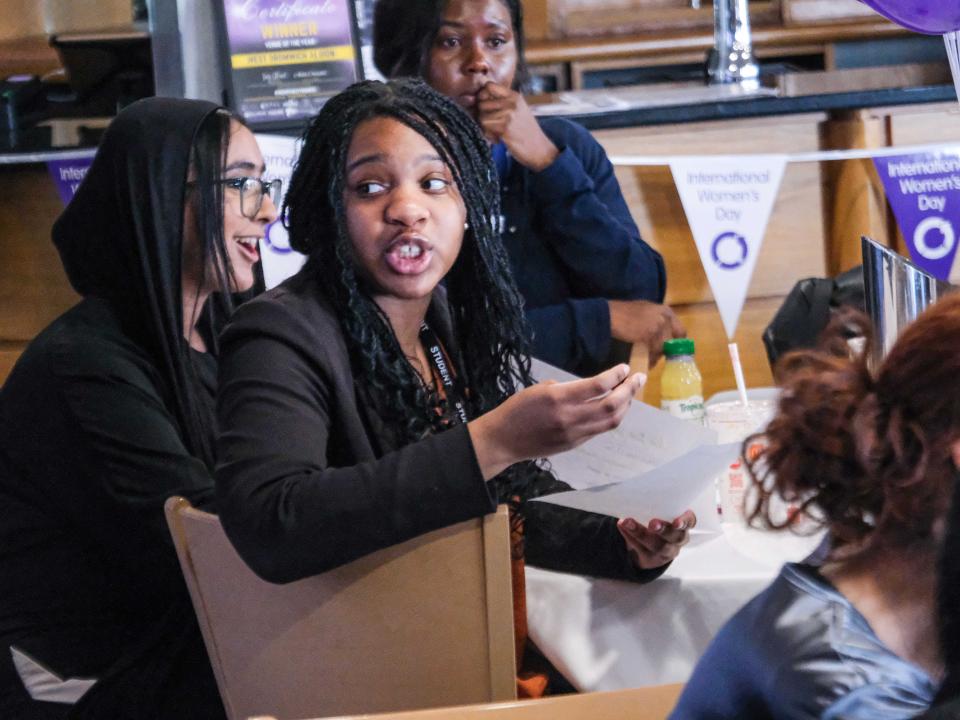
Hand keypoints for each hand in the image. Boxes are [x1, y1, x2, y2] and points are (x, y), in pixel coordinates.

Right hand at [468, 364, 644, 478]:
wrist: (504, 439)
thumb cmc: (518, 409)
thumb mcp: (540, 389)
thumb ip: (568, 388)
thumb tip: (594, 387)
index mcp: (558, 398)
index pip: (598, 386)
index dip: (616, 375)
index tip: (624, 368)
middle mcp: (569, 417)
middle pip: (612, 406)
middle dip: (629, 390)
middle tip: (638, 378)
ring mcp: (573, 434)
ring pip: (610, 421)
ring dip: (625, 405)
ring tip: (630, 393)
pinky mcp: (574, 444)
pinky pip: (600, 430)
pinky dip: (611, 417)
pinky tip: (614, 407)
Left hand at [476, 81, 558, 171]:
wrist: (539, 148)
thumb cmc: (526, 131)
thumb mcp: (518, 110)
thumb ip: (502, 102)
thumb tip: (478, 98)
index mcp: (514, 96)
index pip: (489, 85)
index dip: (482, 95)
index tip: (485, 105)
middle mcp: (511, 102)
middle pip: (482, 102)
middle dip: (482, 114)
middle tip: (491, 124)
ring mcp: (508, 114)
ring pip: (482, 116)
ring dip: (486, 127)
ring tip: (496, 132)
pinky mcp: (504, 127)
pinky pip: (485, 127)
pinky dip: (489, 135)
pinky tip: (498, 139)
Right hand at [608, 300, 684, 366]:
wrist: (610, 315)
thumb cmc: (623, 313)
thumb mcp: (646, 311)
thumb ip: (657, 320)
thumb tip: (664, 334)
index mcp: (666, 311)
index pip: (680, 331)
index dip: (676, 343)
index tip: (670, 350)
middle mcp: (665, 317)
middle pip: (673, 341)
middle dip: (666, 350)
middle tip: (658, 356)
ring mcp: (658, 326)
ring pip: (663, 348)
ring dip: (657, 356)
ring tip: (650, 361)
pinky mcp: (649, 335)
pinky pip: (654, 351)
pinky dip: (651, 359)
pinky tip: (646, 361)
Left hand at [617, 510, 695, 569]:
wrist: (649, 547)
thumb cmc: (658, 522)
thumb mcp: (662, 513)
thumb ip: (657, 506)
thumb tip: (640, 490)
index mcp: (683, 525)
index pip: (689, 522)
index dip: (685, 521)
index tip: (677, 521)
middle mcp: (677, 539)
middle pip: (674, 537)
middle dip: (663, 530)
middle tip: (652, 524)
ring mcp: (665, 551)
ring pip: (656, 545)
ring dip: (640, 533)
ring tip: (627, 522)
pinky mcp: (651, 558)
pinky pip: (640, 549)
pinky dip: (629, 536)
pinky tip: (622, 526)